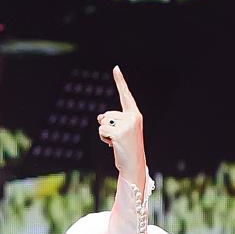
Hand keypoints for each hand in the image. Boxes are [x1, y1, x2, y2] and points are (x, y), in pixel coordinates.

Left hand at [96, 65, 146, 191]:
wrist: (134, 165)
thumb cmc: (127, 149)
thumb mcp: (120, 132)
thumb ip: (111, 121)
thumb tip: (99, 116)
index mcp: (135, 115)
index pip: (126, 95)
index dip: (120, 81)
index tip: (115, 67)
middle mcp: (133, 117)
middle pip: (107, 114)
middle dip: (107, 127)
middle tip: (118, 139)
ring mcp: (127, 125)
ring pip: (103, 123)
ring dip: (105, 134)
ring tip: (116, 142)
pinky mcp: (120, 133)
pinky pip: (102, 131)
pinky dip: (103, 139)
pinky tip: (113, 145)